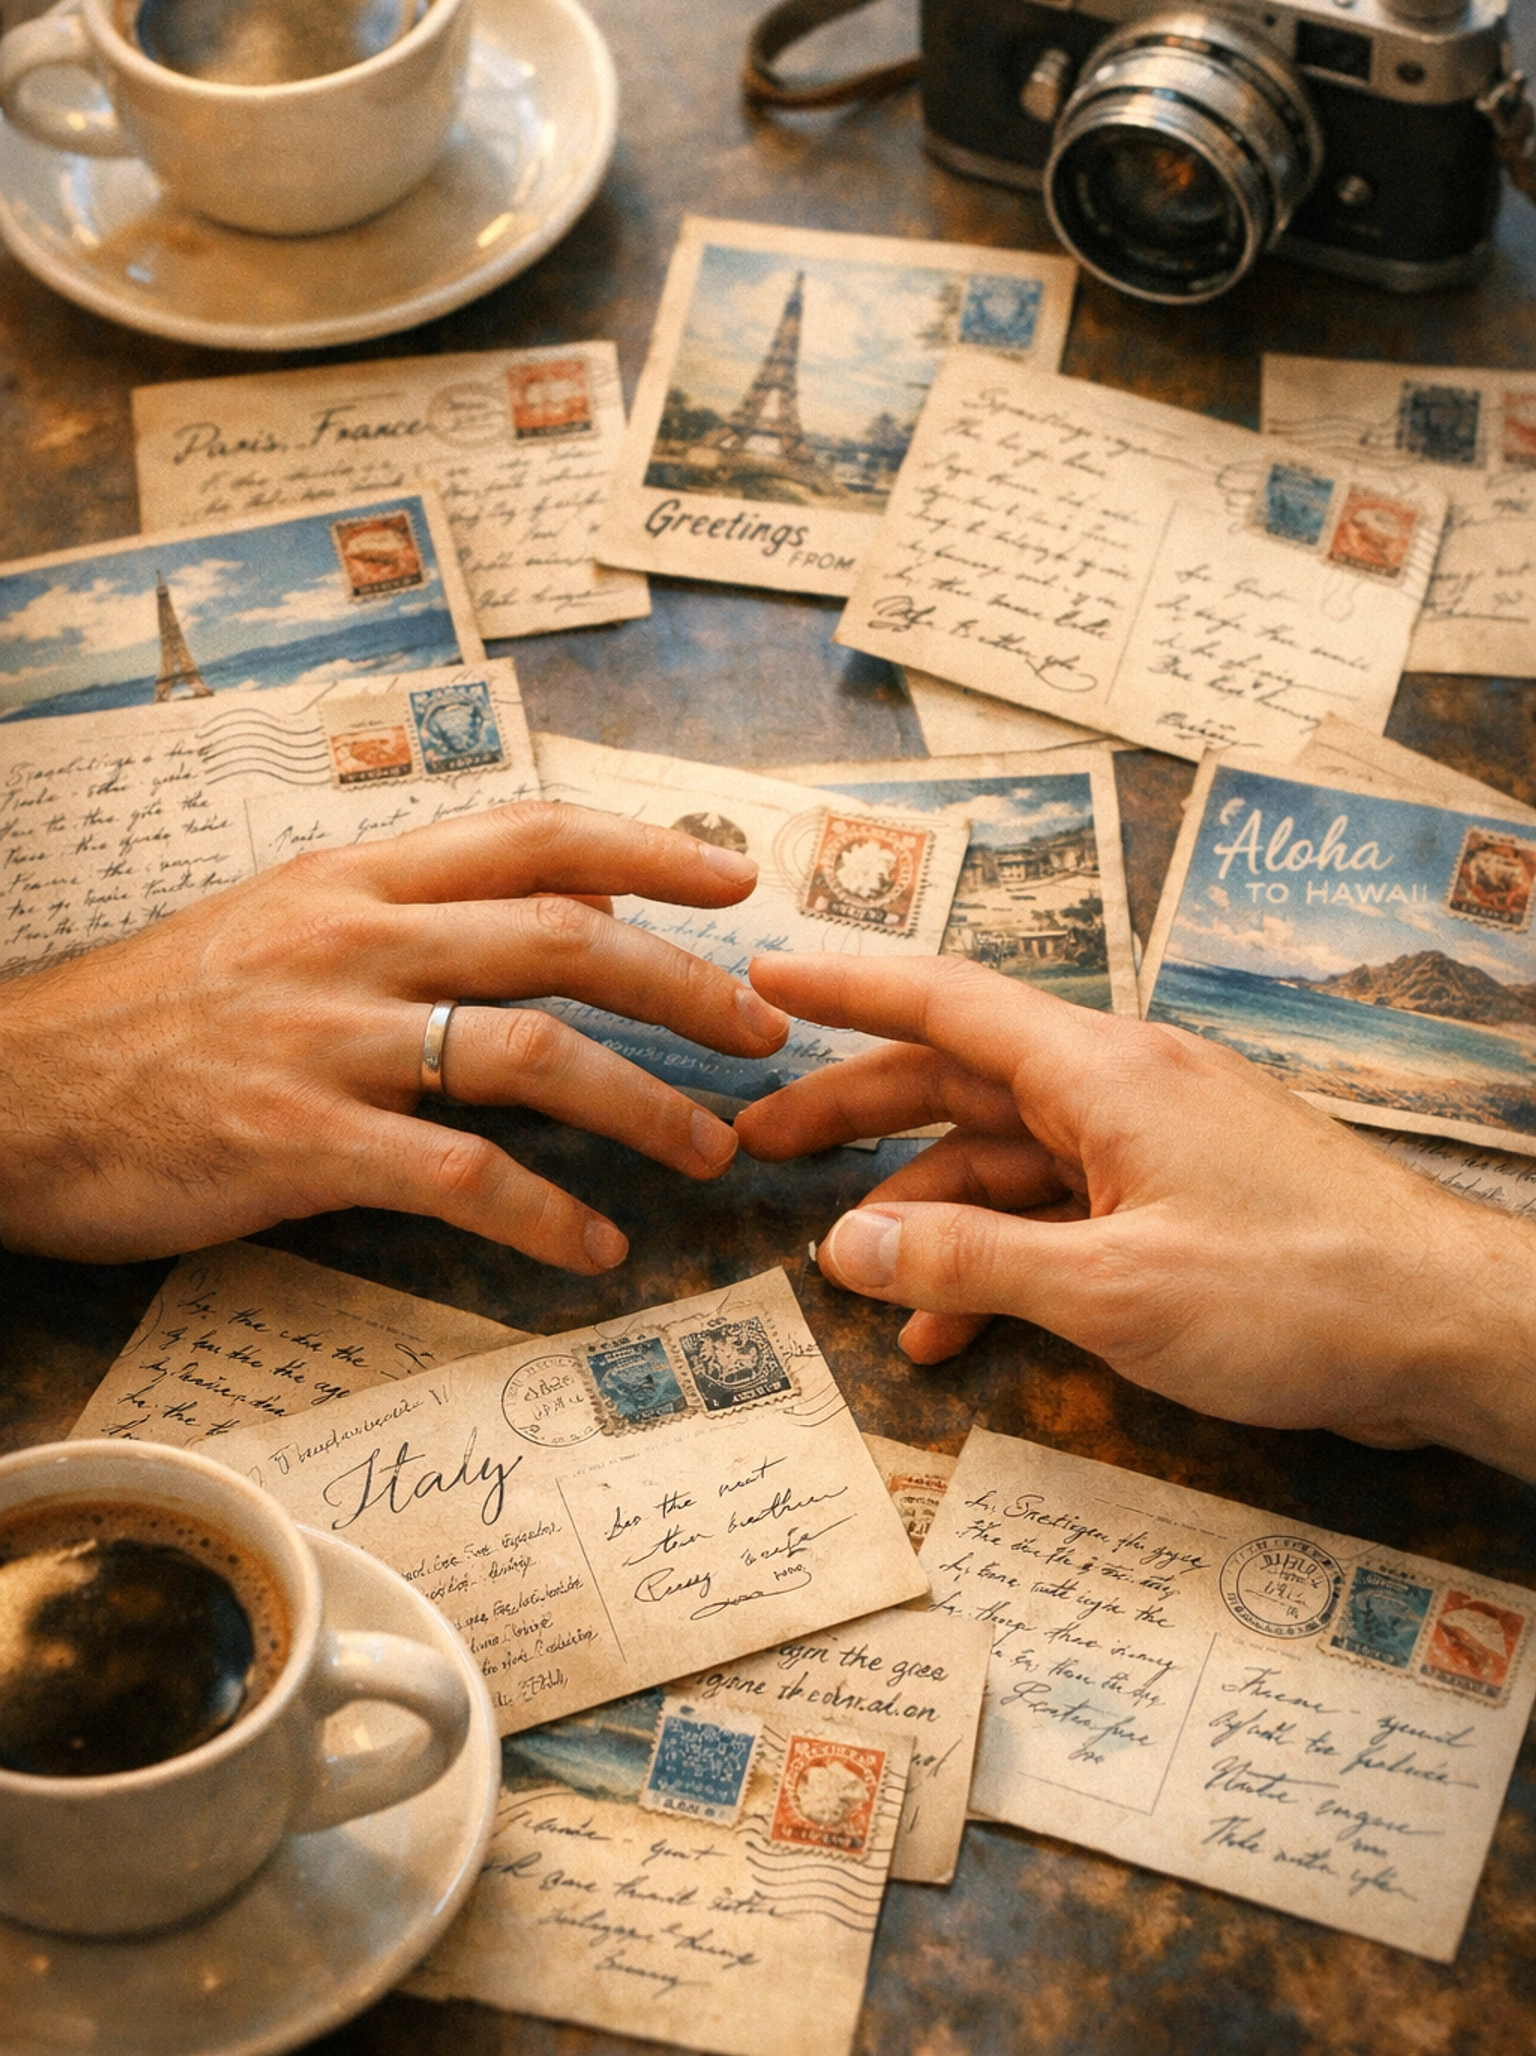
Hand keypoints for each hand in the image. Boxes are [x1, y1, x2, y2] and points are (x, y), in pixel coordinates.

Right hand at [0, 802, 788, 1266]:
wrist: (12, 1090)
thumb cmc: (153, 1013)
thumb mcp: (276, 923)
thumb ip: (401, 914)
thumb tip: (538, 914)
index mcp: (355, 877)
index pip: (533, 835)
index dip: (649, 847)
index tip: (738, 875)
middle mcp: (355, 940)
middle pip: (564, 941)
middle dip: (687, 985)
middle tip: (762, 1033)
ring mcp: (328, 1039)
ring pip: (532, 1053)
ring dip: (643, 1106)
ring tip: (708, 1152)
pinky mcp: (299, 1142)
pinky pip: (457, 1176)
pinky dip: (543, 1216)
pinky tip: (593, 1249)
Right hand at [734, 955, 1535, 1482]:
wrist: (1446, 1331)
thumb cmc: (1300, 1292)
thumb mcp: (1113, 1288)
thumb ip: (971, 1261)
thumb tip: (848, 1244)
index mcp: (1102, 1073)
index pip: (944, 1003)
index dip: (844, 986)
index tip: (765, 977)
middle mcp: (1121, 1091)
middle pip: (958, 1080)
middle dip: (853, 1107)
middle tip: (757, 1137)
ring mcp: (1153, 1149)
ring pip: (1005, 1158)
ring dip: (924, 1208)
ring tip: (848, 1265)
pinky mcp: (1180, 1207)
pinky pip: (1059, 1216)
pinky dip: (997, 1260)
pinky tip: (950, 1326)